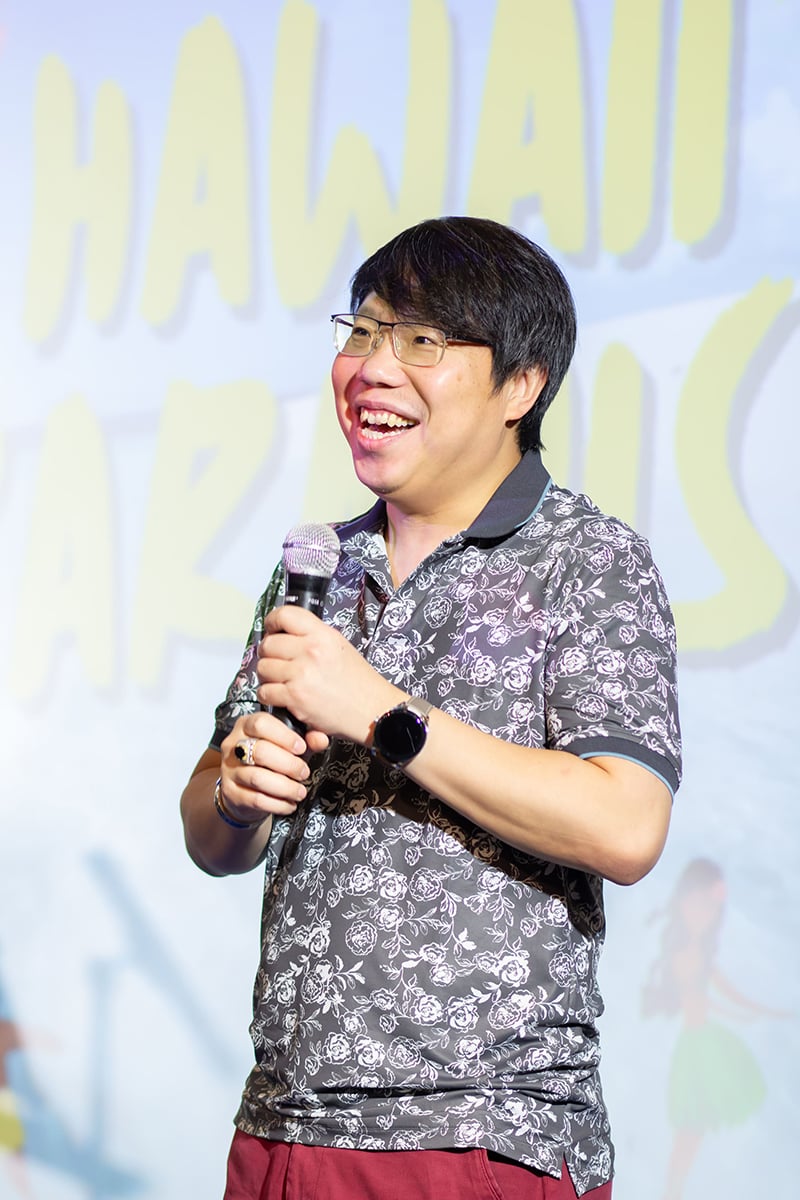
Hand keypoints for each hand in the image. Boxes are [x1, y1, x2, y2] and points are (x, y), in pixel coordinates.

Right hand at [218, 711, 328, 822]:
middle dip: (288, 764)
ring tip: (300, 791)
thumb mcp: (288, 748)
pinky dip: (278, 804)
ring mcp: (229, 769)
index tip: (301, 747)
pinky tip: (289, 804)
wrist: (245, 792)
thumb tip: (321, 739)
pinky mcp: (230, 793)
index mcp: (246, 726)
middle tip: (304, 772)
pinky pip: (256, 799)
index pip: (261, 723)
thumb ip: (306, 741)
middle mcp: (233, 745)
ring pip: (258, 777)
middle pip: (260, 751)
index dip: (284, 736)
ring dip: (285, 787)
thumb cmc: (269, 763)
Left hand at [256, 606, 402, 743]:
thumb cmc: (357, 681)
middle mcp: (311, 650)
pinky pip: (265, 691)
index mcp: (322, 635)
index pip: (285, 615)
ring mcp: (301, 674)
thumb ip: (312, 636)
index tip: (272, 630)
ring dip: (268, 676)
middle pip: (268, 643)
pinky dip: (269, 695)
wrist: (371, 710)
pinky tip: (282, 696)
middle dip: (269, 654)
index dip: (272, 622)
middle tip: (277, 661)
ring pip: (263, 667)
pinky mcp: (295, 697)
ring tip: (281, 680)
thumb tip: (284, 633)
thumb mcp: (338, 646)